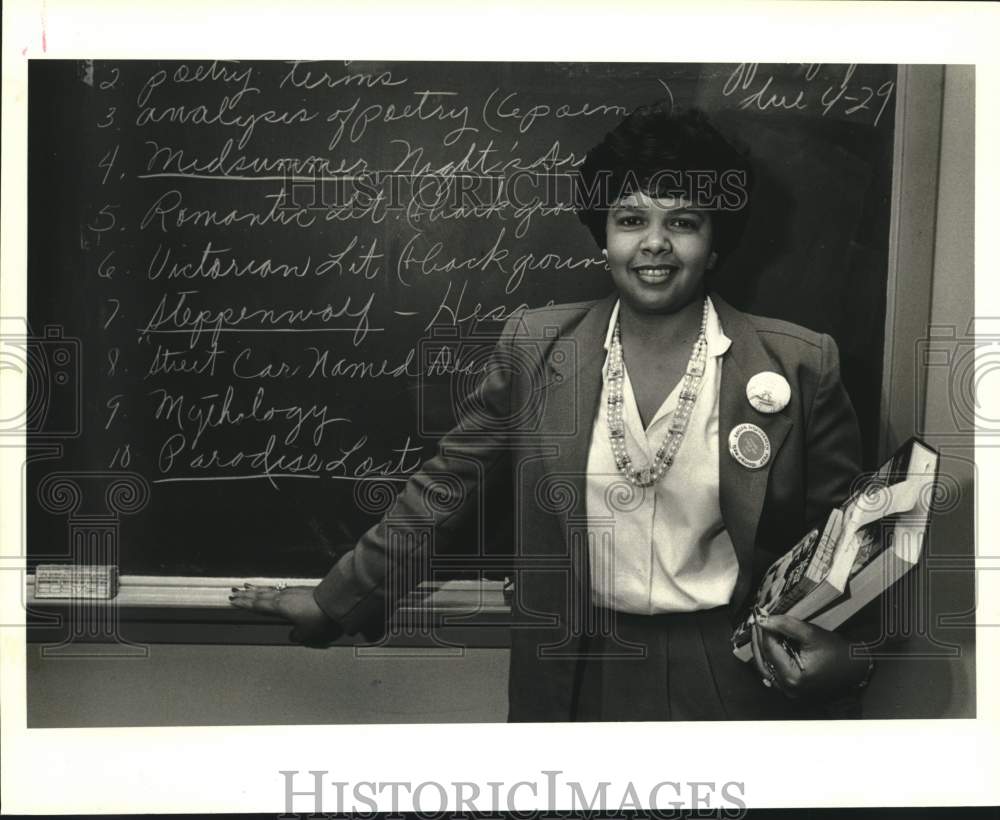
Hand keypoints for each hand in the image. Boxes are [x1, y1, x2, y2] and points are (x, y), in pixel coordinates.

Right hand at [229, 583, 342, 646]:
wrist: (335, 602)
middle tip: (235, 592)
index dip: (245, 603)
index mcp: (280, 606)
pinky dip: (271, 589)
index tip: (234, 600)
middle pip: (261, 595)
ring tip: (248, 586)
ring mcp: (292, 591)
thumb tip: (292, 635)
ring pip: (270, 590)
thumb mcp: (305, 632)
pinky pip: (279, 589)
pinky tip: (272, 590)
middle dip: (247, 594)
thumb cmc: (319, 617)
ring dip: (257, 589)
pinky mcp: (301, 590)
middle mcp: (283, 596)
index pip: (258, 604)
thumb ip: (296, 635)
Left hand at [750, 610, 870, 699]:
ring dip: (761, 647)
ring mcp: (788, 690)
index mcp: (792, 677)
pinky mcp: (792, 687)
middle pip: (763, 659)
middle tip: (756, 620)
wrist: (854, 668)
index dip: (763, 630)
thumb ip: (785, 625)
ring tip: (761, 629)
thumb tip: (763, 619)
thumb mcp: (811, 634)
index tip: (758, 614)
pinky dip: (769, 656)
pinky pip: (773, 671)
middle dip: (758, 638)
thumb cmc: (835, 652)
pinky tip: (768, 643)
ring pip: (765, 666)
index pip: (769, 650)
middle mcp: (787, 687)